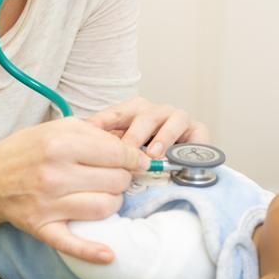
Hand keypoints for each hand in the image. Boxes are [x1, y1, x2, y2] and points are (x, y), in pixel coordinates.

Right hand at [0, 118, 148, 263]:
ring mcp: (48, 204)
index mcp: (60, 144)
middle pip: (116, 181)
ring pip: (105, 208)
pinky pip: (73, 243)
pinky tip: (110, 254)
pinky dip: (94, 251)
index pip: (118, 154)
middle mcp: (55, 174)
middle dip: (121, 177)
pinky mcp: (42, 227)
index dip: (134, 158)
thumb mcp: (59, 128)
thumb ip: (96, 133)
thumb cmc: (29, 150)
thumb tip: (134, 148)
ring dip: (112, 202)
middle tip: (112, 176)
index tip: (138, 161)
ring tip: (103, 194)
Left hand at [85, 96, 210, 158]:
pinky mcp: (199, 131)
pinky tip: (180, 158)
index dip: (103, 122)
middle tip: (125, 151)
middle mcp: (156, 112)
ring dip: (163, 137)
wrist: (181, 165)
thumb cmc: (145, 156)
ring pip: (172, 120)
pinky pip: (198, 135)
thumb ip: (105, 146)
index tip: (89, 132)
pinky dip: (190, 146)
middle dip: (134, 134)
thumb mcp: (122, 149)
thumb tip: (79, 143)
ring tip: (153, 154)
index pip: (116, 113)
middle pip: (144, 116)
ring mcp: (179, 119)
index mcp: (134, 112)